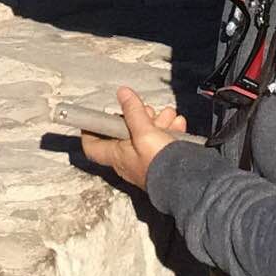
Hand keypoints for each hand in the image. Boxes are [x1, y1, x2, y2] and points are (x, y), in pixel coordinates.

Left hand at [64, 80, 186, 187]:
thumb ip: (133, 112)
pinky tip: (178, 124)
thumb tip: (122, 93)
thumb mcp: (144, 131)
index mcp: (116, 155)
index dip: (90, 131)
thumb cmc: (159, 161)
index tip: (92, 118)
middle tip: (148, 111)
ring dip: (159, 121)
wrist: (186, 181)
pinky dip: (170, 131)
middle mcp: (129, 160)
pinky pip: (163, 142)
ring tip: (168, 114)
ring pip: (148, 135)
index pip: (93, 146)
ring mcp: (146, 161)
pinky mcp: (163, 162)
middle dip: (139, 117)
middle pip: (127, 134)